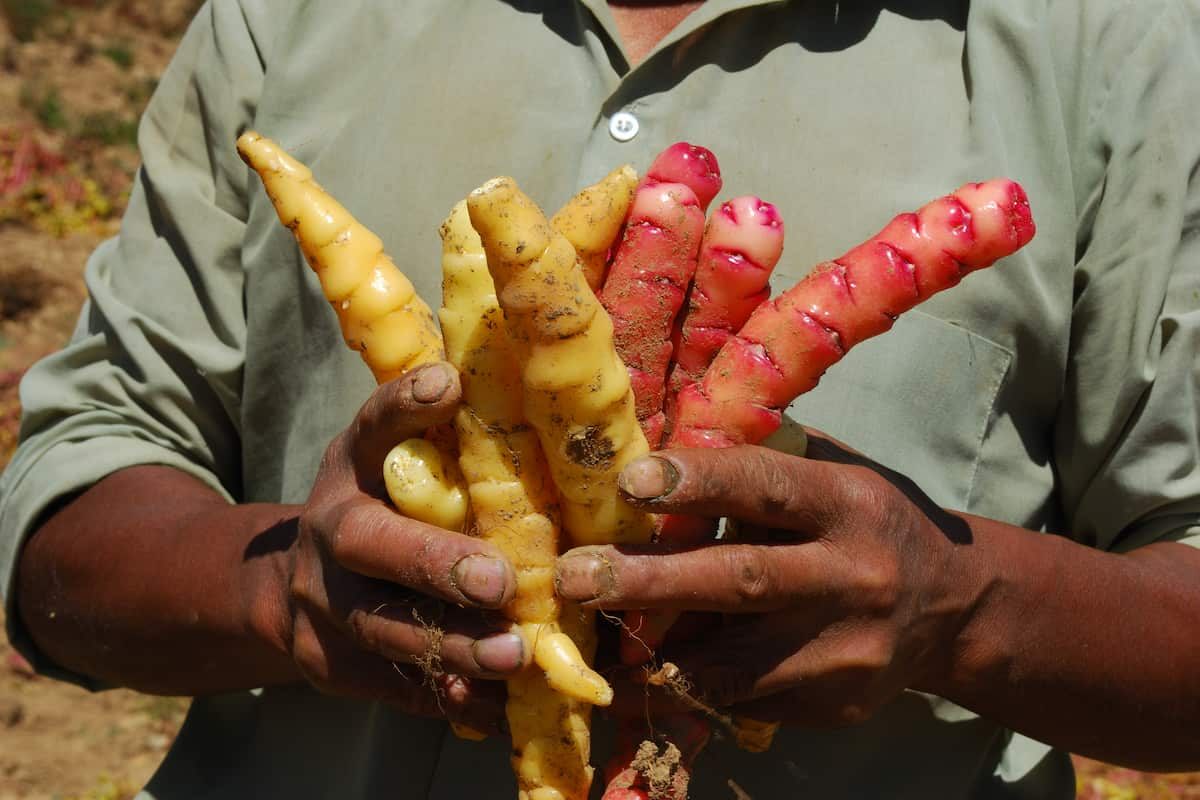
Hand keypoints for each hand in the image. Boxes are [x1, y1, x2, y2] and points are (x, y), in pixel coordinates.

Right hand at [285, 362, 525, 731]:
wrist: (290, 589)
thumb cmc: (383, 512)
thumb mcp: (396, 467)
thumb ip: (446, 447)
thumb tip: (537, 410)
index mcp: (350, 467)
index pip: (372, 426)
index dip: (405, 403)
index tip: (450, 383)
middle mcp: (327, 529)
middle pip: (369, 544)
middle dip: (435, 564)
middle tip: (501, 581)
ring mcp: (320, 604)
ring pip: (383, 628)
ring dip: (454, 643)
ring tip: (516, 655)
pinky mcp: (330, 665)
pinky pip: (394, 687)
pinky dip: (453, 696)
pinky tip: (507, 703)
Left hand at [555, 432, 972, 727]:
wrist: (954, 609)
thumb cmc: (867, 521)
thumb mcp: (836, 473)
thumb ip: (767, 460)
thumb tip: (665, 439)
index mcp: (847, 504)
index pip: (767, 488)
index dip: (697, 483)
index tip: (630, 482)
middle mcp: (851, 576)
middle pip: (740, 582)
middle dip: (648, 582)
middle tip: (573, 577)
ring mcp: (845, 650)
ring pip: (733, 661)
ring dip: (653, 652)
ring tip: (591, 642)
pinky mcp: (835, 702)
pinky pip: (746, 699)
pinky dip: (690, 688)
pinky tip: (649, 676)